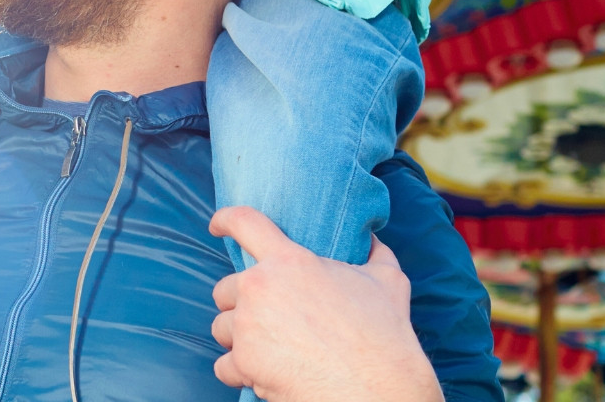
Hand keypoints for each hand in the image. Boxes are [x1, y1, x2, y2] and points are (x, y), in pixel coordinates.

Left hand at [208, 207, 440, 401]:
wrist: (377, 389)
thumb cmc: (384, 335)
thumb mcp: (387, 281)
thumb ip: (373, 252)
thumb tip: (370, 238)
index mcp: (290, 261)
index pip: (245, 224)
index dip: (226, 220)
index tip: (218, 226)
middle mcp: (260, 288)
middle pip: (226, 287)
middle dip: (242, 303)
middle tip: (269, 318)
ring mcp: (247, 326)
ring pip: (222, 326)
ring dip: (239, 337)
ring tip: (269, 347)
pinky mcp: (243, 362)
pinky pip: (224, 365)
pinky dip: (240, 371)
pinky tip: (262, 373)